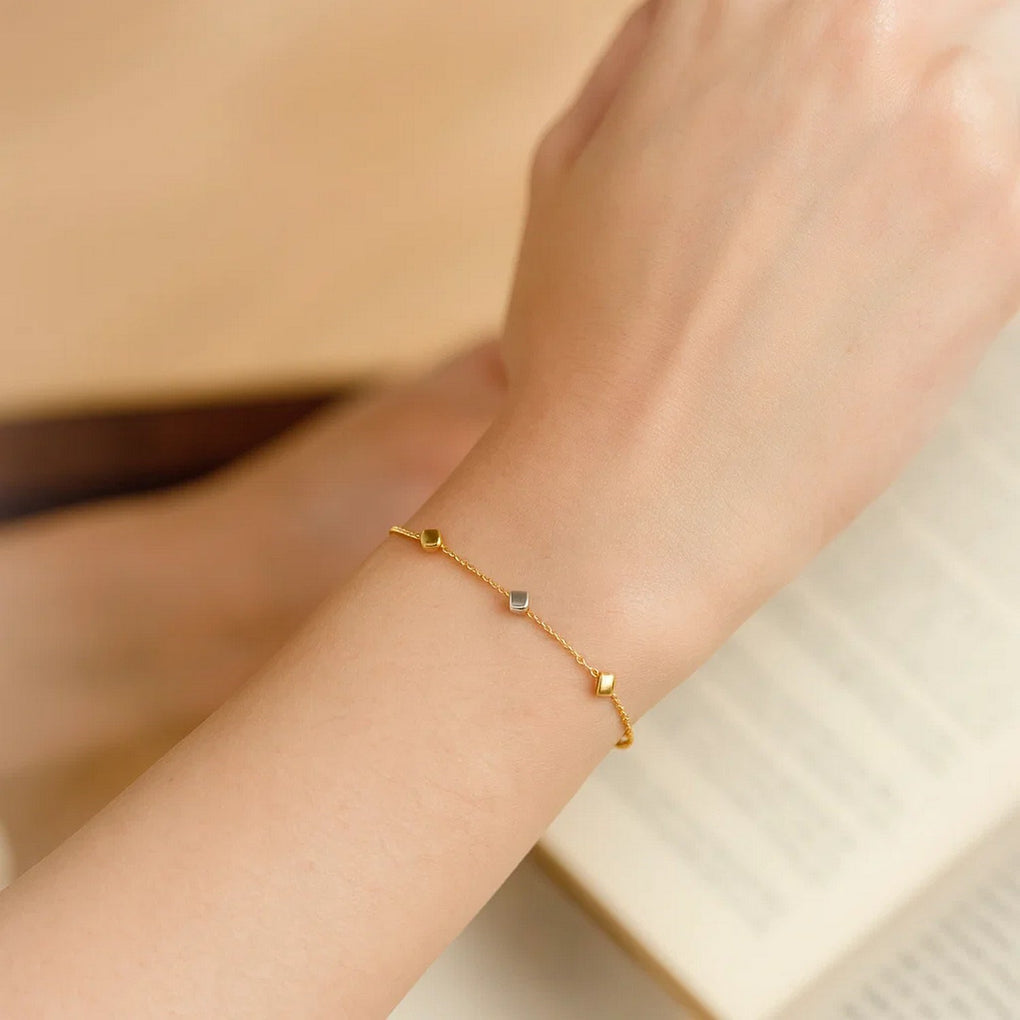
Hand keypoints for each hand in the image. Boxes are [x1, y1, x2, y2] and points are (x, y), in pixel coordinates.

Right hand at [499, 0, 1019, 644]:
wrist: (628, 495)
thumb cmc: (582, 346)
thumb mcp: (568, 163)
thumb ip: (656, 57)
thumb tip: (725, 21)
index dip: (830, 52)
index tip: (822, 111)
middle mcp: (853, 21)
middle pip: (938, 14)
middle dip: (899, 81)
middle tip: (843, 188)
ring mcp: (947, 119)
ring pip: (992, 83)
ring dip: (940, 153)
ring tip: (860, 246)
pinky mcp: (1011, 227)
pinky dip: (972, 233)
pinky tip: (893, 297)